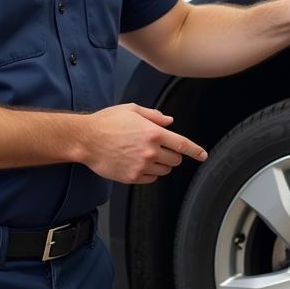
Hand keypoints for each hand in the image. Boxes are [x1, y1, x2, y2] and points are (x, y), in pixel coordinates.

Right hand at [80, 103, 206, 184]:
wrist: (86, 139)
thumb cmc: (108, 122)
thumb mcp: (132, 110)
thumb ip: (154, 116)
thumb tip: (169, 122)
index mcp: (153, 132)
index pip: (182, 144)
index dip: (196, 151)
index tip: (203, 155)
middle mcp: (150, 150)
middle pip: (175, 160)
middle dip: (173, 154)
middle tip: (161, 148)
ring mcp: (141, 165)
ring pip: (165, 170)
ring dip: (162, 164)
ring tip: (147, 154)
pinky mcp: (131, 177)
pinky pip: (151, 179)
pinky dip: (150, 173)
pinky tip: (139, 163)